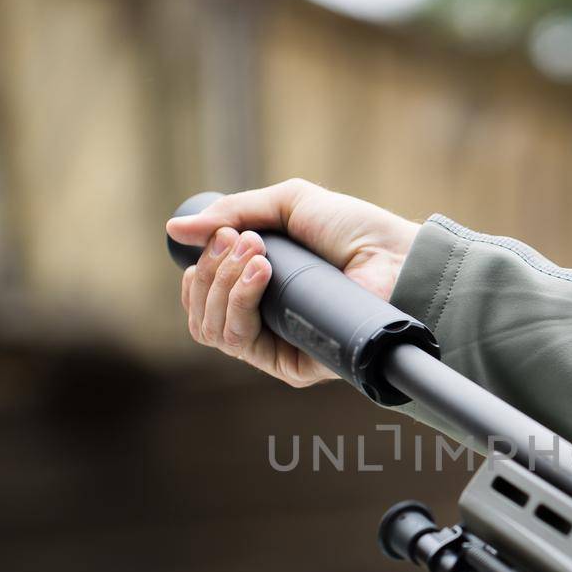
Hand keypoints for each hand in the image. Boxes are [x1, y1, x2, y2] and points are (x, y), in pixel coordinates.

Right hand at [166, 179, 419, 385]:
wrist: (396, 257)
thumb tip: (175, 230)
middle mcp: (266, 323)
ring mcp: (277, 347)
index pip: (205, 298)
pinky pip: (238, 340)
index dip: (199, 271)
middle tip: (240, 241)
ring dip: (221, 282)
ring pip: (213, 327)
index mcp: (262, 292)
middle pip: (202, 312)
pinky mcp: (290, 366)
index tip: (218, 236)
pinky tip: (262, 271)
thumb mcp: (289, 205)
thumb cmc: (355, 232)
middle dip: (209, 270)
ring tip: (256, 252)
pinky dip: (240, 299)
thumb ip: (234, 213)